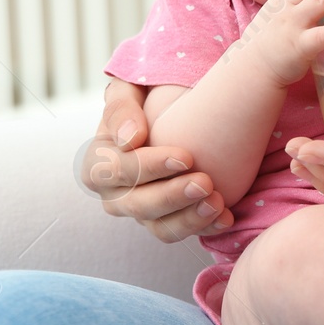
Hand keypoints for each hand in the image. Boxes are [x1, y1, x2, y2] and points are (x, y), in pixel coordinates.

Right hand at [86, 76, 233, 241]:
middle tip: (205, 183)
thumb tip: (129, 139)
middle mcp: (115, 195)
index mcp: (98, 164)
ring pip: (160, 228)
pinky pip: (182, 233)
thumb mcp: (127, 91)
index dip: (149, 167)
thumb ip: (121, 107)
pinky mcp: (167, 222)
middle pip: (138, 205)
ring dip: (189, 219)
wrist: (167, 115)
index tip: (185, 156)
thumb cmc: (144, 99)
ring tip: (217, 203)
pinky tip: (226, 218)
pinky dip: (205, 228)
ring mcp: (142, 213)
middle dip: (172, 196)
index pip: (116, 171)